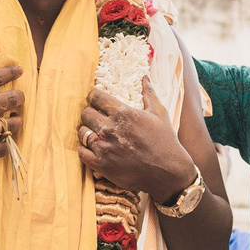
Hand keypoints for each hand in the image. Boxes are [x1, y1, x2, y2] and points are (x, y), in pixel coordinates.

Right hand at [0, 64, 24, 173]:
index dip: (11, 72)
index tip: (20, 71)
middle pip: (12, 100)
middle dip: (19, 98)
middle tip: (19, 99)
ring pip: (12, 125)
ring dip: (15, 122)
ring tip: (14, 121)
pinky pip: (3, 148)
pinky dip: (5, 146)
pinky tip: (2, 143)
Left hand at [78, 80, 195, 203]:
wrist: (168, 172)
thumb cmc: (166, 141)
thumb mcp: (160, 114)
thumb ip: (149, 93)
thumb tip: (144, 77)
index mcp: (123, 113)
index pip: (96, 97)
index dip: (94, 96)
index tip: (95, 99)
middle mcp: (110, 129)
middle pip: (85, 113)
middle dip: (90, 113)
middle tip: (96, 117)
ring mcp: (104, 147)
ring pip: (81, 132)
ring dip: (87, 131)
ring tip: (95, 133)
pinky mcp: (101, 165)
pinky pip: (81, 151)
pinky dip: (85, 149)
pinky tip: (93, 148)